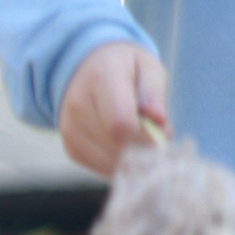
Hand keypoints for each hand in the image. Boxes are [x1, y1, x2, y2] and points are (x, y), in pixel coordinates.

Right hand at [59, 41, 169, 176]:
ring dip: (134, 158)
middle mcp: (78, 105)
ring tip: (147, 139)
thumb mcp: (149, 67)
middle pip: (115, 144)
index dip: (146, 137)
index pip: (120, 122)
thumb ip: (153, 93)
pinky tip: (131, 147)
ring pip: (107, 161)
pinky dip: (121, 163)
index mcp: (100, 78)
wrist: (88, 69)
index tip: (166, 137)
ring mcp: (69, 129)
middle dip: (144, 148)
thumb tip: (158, 120)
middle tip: (161, 138)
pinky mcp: (71, 148)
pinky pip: (100, 167)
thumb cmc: (128, 68)